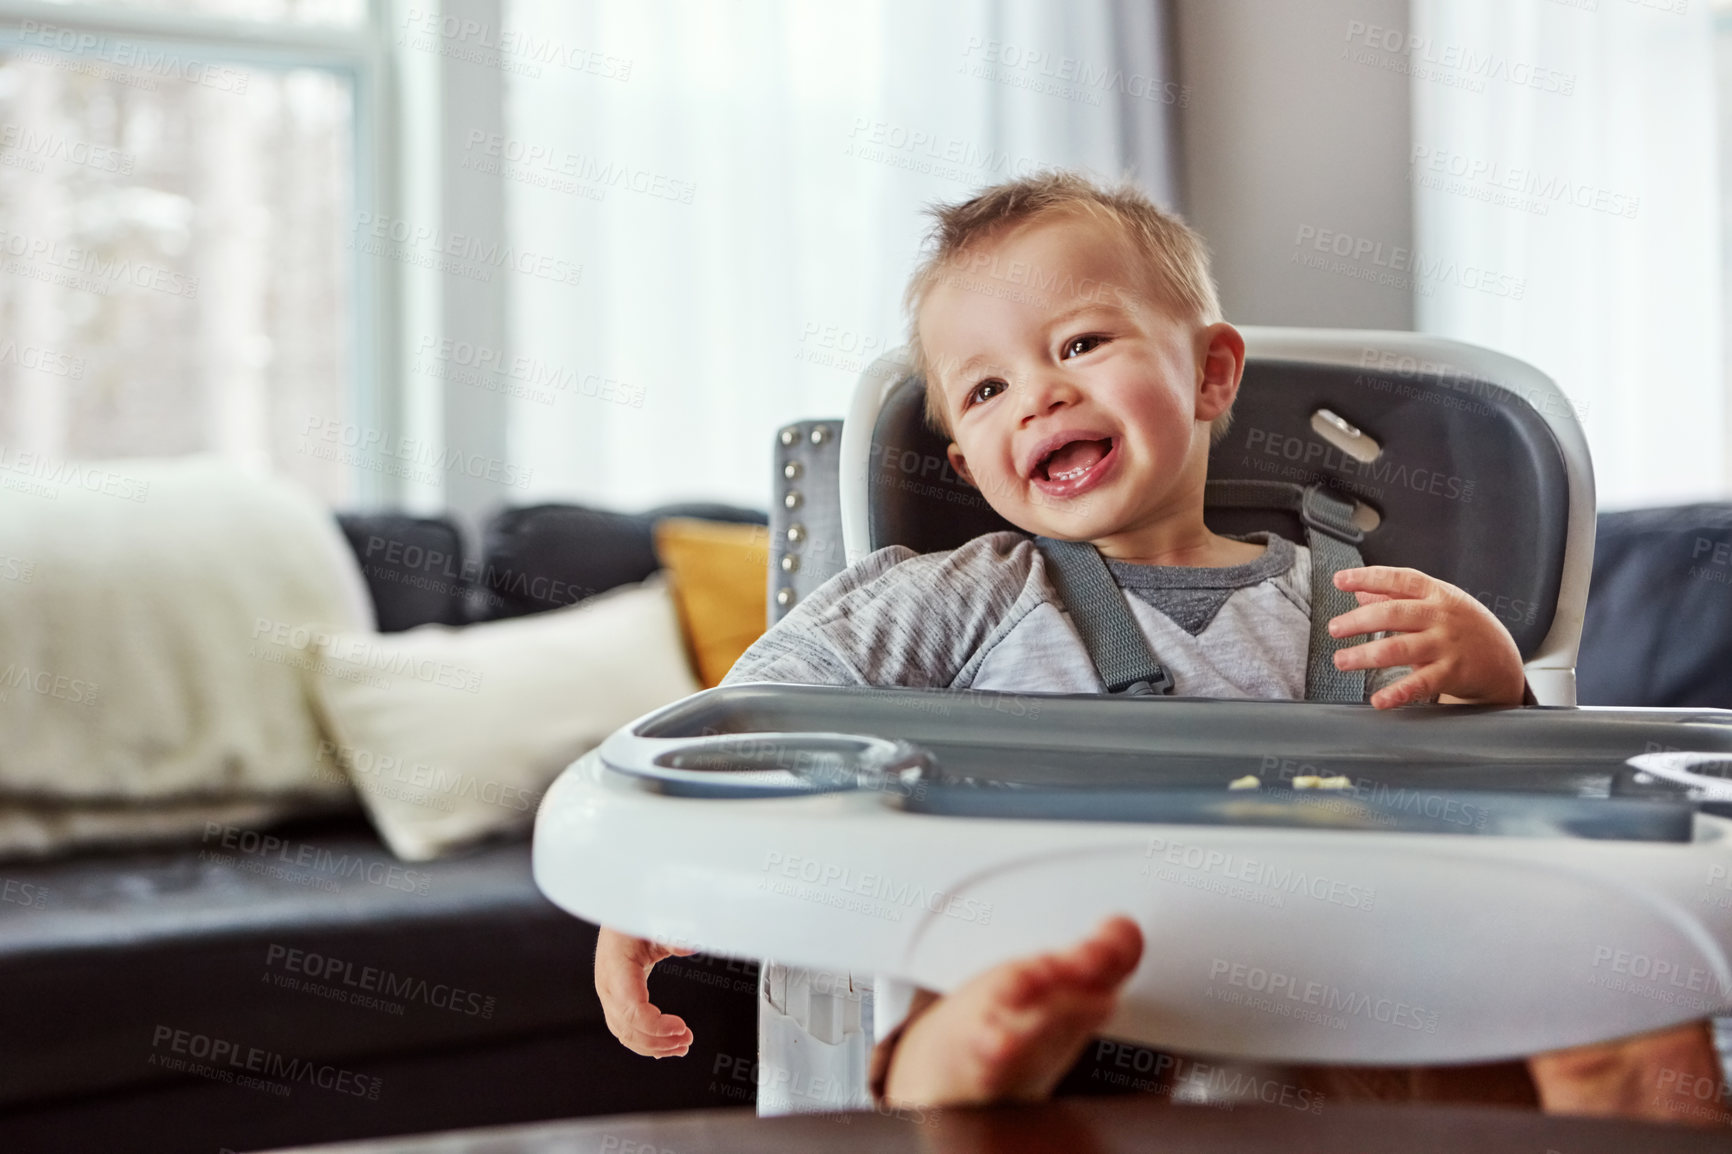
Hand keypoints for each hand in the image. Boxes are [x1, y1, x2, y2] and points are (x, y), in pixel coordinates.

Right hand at [594, 927, 696, 1057]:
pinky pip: (625, 1027)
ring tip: (681, 1046)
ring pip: (624, 1033)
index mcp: (615, 966)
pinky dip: (644, 1041)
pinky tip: (664, 1047)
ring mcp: (608, 993)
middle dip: (658, 1040)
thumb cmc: (636, 914)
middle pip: (627, 1027)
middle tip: (687, 1040)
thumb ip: (672, 934)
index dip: (655, 1025)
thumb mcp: (655, 919)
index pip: (631, 1008)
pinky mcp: (615, 997)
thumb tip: (692, 945)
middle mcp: (607, 984)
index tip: (681, 1027)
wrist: (619, 908)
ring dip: (653, 1045)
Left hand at [1327, 566, 1524, 708]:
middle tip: (1333, 628)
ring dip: (1365, 655)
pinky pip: (1421, 684)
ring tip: (1341, 661)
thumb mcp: (1436, 603)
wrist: (1502, 659)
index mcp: (1436, 594)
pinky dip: (1398, 693)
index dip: (1368, 577)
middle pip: (1394, 614)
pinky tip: (1378, 700)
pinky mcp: (1452, 673)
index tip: (1339, 580)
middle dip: (1359, 621)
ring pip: (1400, 648)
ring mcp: (1446, 645)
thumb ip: (1397, 597)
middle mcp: (1441, 616)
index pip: (1400, 579)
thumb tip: (1359, 591)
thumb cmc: (1462, 626)